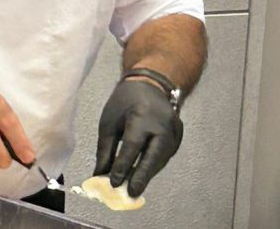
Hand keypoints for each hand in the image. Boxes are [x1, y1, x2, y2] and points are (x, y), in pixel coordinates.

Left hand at [94, 79, 182, 196]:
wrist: (150, 85)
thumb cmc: (124, 102)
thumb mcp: (109, 122)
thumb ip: (105, 149)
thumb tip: (100, 173)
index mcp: (142, 117)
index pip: (133, 147)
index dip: (123, 166)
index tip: (114, 182)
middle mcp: (162, 125)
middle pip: (153, 156)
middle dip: (141, 177)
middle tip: (130, 193)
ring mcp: (174, 131)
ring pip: (160, 159)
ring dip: (147, 174)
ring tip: (133, 187)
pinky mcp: (179, 136)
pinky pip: (165, 155)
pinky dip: (153, 166)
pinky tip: (142, 174)